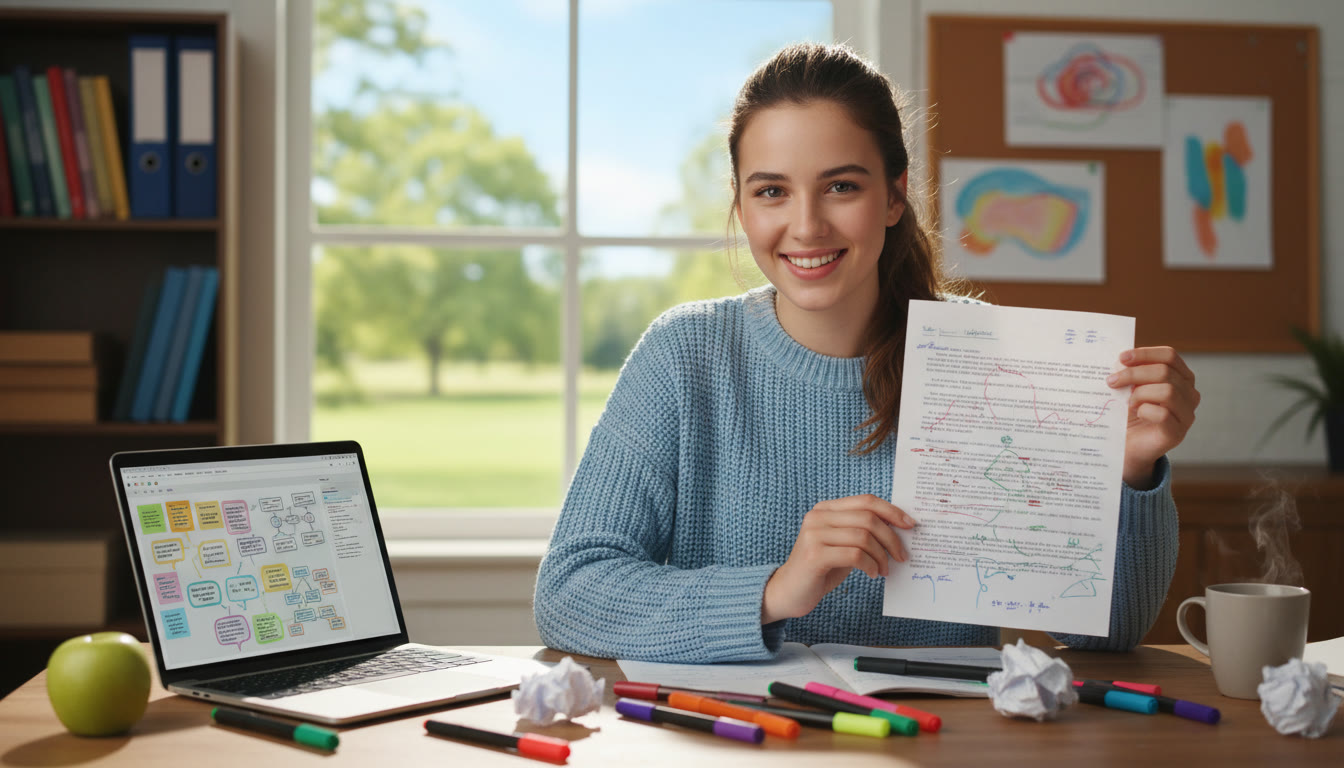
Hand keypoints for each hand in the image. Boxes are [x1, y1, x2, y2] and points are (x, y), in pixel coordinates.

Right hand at [761, 495, 914, 623]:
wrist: (788, 592)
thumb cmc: (821, 569)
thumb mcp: (842, 545)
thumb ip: (862, 532)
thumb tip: (898, 529)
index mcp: (825, 509)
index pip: (866, 501)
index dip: (891, 511)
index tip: (910, 525)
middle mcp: (818, 516)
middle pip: (868, 518)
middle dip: (891, 538)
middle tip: (902, 556)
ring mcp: (814, 534)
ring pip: (863, 536)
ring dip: (881, 556)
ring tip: (884, 569)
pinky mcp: (814, 554)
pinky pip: (854, 555)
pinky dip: (870, 565)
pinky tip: (872, 574)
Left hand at [1108, 346, 1199, 488]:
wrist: (1126, 446)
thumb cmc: (1129, 414)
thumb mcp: (1129, 388)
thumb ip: (1129, 372)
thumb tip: (1119, 360)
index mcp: (1181, 378)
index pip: (1170, 356)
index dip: (1145, 354)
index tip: (1122, 358)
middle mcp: (1189, 394)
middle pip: (1165, 372)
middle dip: (1134, 374)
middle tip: (1112, 381)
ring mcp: (1186, 415)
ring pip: (1168, 391)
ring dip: (1140, 393)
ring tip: (1127, 401)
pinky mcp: (1177, 433)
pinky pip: (1163, 414)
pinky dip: (1145, 410)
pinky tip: (1136, 413)